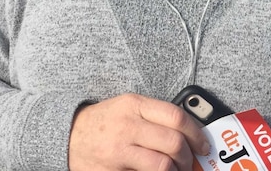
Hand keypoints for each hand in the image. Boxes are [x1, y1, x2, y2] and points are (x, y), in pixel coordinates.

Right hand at [68, 93, 209, 170]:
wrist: (68, 136)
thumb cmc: (104, 122)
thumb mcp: (128, 107)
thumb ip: (155, 115)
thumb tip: (190, 131)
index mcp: (134, 105)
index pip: (176, 117)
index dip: (196, 133)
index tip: (203, 144)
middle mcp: (127, 126)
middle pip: (173, 143)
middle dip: (187, 157)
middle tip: (189, 162)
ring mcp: (119, 151)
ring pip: (162, 165)